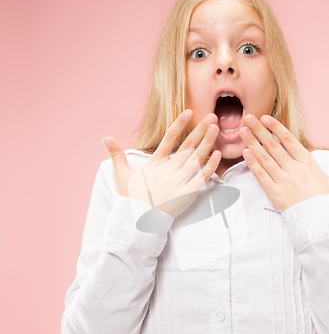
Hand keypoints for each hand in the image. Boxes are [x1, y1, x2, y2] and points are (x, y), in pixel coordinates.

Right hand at [102, 110, 220, 217]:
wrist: (138, 221)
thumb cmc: (130, 198)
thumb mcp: (121, 175)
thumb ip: (116, 155)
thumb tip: (105, 138)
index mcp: (155, 163)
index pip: (169, 138)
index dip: (180, 124)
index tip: (189, 112)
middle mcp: (169, 170)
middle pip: (188, 145)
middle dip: (200, 130)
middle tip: (211, 116)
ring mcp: (179, 181)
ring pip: (197, 158)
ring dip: (207, 143)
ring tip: (216, 129)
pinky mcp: (187, 193)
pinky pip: (202, 178)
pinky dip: (210, 166)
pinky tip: (217, 154)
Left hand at [239, 114, 328, 212]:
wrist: (320, 223)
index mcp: (308, 163)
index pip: (289, 141)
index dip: (276, 128)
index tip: (266, 118)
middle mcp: (293, 169)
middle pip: (273, 146)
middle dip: (259, 131)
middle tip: (247, 118)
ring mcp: (283, 180)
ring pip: (264, 157)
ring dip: (252, 143)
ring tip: (242, 131)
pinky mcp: (274, 192)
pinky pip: (261, 175)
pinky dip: (252, 163)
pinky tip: (244, 153)